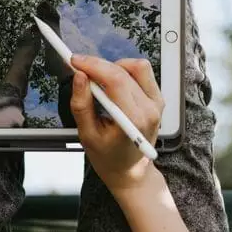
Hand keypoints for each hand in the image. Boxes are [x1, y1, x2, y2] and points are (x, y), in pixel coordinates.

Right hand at [69, 55, 163, 193]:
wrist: (131, 170)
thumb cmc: (108, 157)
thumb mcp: (87, 135)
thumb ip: (81, 105)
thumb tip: (79, 76)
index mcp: (134, 120)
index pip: (116, 80)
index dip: (93, 65)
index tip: (74, 61)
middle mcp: (150, 108)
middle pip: (124, 71)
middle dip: (97, 64)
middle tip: (79, 67)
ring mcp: (157, 102)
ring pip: (136, 67)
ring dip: (113, 67)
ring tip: (97, 80)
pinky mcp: (157, 98)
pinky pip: (142, 73)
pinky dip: (124, 71)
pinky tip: (112, 83)